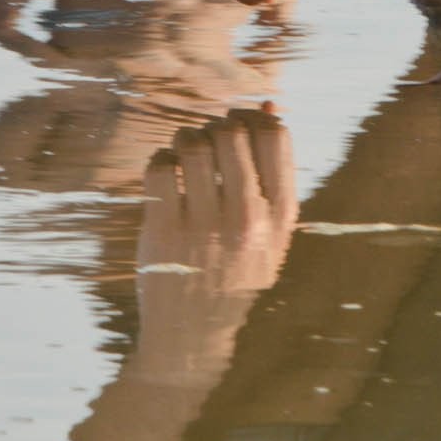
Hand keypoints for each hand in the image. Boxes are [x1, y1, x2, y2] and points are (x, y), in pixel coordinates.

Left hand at [134, 106, 296, 382]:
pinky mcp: (164, 231)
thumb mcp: (271, 231)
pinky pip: (160, 165)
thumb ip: (275, 171)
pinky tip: (165, 175)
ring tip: (183, 154)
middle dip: (216, 127)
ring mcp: (204, 226)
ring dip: (184, 139)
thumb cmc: (234, 272)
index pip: (274, 135)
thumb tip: (271, 104)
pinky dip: (159, 160)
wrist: (192, 336)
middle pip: (232, 132)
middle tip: (206, 143)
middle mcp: (247, 219)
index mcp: (280, 217)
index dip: (253, 120)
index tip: (238, 131)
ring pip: (193, 143)